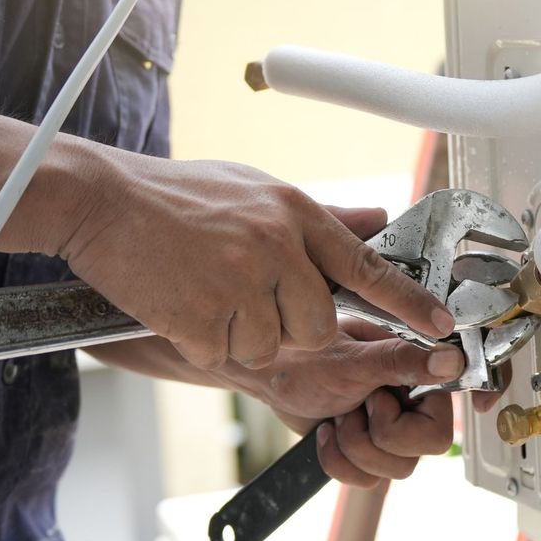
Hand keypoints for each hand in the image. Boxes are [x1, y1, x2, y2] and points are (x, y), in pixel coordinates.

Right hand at [43, 151, 453, 370]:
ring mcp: (238, 283)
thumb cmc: (173, 196)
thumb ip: (316, 216)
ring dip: (241, 334)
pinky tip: (182, 303)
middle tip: (247, 298)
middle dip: (291, 326)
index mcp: (293, 213)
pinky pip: (223, 352)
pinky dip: (203, 340)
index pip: (366, 265)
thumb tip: (374, 219)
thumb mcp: (255, 188)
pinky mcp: (201, 315)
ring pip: (271, 345)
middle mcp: (275, 246)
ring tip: (205, 291)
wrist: (99, 201)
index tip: (441, 324)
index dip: (409, 300)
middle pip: (317, 324)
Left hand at [250, 320, 462, 486]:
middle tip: (366, 406)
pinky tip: (328, 435)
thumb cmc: (304, 355)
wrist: (267, 378)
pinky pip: (370, 481)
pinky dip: (340, 462)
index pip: (463, 386)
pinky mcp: (369, 454)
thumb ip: (400, 360)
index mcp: (415, 366)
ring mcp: (391, 430)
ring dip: (358, 448)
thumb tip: (449, 361)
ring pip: (401, 468)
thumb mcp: (351, 356)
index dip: (484, 395)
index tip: (482, 406)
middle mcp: (410, 400)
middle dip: (389, 435)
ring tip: (340, 418)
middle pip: (434, 444)